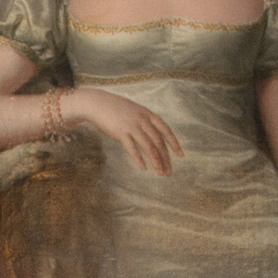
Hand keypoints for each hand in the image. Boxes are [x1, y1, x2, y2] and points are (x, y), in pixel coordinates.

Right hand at [64, 87, 178, 174]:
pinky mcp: (120, 133)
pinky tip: (144, 168)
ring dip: (156, 162)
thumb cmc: (116, 109)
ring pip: (148, 147)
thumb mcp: (135, 112)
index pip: (165, 130)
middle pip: (158, 142)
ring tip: (160, 173)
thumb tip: (155, 138)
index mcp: (148, 114)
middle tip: (168, 172)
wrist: (97, 104)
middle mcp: (142, 120)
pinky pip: (132, 149)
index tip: (180, 155)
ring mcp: (132, 126)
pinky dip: (139, 159)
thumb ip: (145, 122)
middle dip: (165, 158)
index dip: (174, 143)